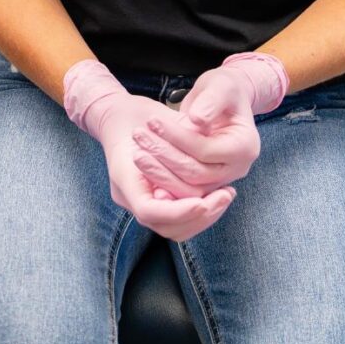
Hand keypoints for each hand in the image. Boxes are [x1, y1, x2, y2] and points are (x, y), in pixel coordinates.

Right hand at [62, 60, 233, 241]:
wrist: (118, 116)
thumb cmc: (136, 113)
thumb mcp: (156, 119)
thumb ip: (178, 136)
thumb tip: (206, 145)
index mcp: (124, 178)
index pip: (149, 212)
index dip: (179, 211)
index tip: (204, 200)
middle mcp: (129, 197)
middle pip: (167, 228)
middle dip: (200, 217)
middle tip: (226, 195)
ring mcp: (140, 201)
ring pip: (175, 230)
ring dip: (204, 218)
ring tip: (225, 195)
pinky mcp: (154, 200)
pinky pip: (177, 221)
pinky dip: (199, 213)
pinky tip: (217, 194)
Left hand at [138, 53, 288, 194]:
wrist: (225, 100)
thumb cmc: (224, 90)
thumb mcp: (220, 86)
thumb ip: (210, 102)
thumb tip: (196, 120)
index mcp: (245, 147)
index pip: (205, 150)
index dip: (177, 137)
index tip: (153, 122)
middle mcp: (238, 169)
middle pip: (196, 173)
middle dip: (164, 155)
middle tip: (139, 137)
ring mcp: (224, 179)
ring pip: (188, 186)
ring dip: (159, 171)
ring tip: (137, 151)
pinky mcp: (209, 183)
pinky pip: (184, 189)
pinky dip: (163, 180)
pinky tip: (144, 168)